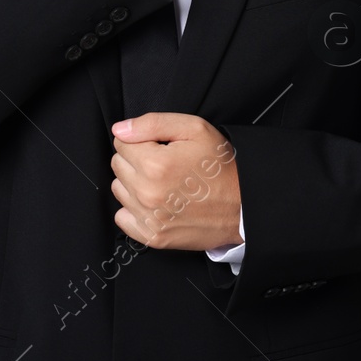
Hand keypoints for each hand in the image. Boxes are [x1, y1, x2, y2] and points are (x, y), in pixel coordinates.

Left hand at [110, 113, 240, 250]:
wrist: (243, 207)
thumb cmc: (220, 166)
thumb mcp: (195, 129)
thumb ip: (153, 123)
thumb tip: (120, 129)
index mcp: (155, 164)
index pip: (121, 142)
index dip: (141, 140)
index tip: (159, 146)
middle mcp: (147, 192)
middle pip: (117, 165)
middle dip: (136, 159)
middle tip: (164, 163)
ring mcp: (149, 217)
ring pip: (119, 189)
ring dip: (134, 183)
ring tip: (162, 182)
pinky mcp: (152, 236)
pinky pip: (123, 217)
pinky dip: (134, 209)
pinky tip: (156, 202)